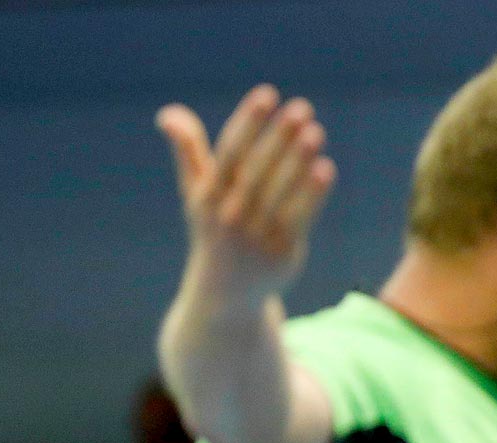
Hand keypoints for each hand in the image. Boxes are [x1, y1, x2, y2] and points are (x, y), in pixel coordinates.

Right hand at [157, 85, 335, 308]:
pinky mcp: (281, 254)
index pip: (229, 152)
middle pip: (257, 169)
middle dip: (279, 137)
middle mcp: (229, 215)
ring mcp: (256, 237)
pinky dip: (312, 194)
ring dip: (298, 161)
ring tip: (316, 131)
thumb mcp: (196, 194)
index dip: (248, 122)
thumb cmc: (213, 232)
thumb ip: (188, 152)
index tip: (267, 94)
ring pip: (279, 193)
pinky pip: (299, 219)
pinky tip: (326, 168)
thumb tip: (170, 114)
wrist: (224, 294)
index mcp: (208, 196)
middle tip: (302, 108)